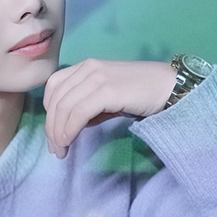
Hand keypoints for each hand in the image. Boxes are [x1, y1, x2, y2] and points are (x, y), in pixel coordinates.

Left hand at [43, 59, 176, 157]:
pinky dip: (69, 129)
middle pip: (56, 99)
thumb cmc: (139, 94)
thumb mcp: (107, 97)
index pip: (54, 87)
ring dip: (58, 132)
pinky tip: (69, 141)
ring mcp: (97, 77)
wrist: (168, 87)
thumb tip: (69, 127)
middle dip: (51, 127)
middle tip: (55, 148)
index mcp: (85, 66)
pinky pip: (78, 112)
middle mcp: (88, 68)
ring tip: (61, 150)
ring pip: (64, 107)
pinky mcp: (107, 90)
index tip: (53, 134)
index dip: (48, 112)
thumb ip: (87, 107)